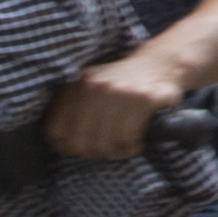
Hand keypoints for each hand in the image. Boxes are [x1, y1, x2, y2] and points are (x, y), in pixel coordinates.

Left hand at [43, 42, 190, 161]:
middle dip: (94, 153)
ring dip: (116, 152)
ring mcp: (119, 92)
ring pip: (105, 144)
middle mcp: (95, 86)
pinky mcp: (142, 99)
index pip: (56, 131)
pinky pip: (128, 139)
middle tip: (107, 150)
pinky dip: (132, 147)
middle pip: (80, 143)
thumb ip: (72, 110)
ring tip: (124, 146)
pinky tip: (136, 142)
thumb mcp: (92, 88)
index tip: (80, 149)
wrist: (161, 64)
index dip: (67, 147)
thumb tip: (59, 146)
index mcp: (77, 85)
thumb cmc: (123, 84)